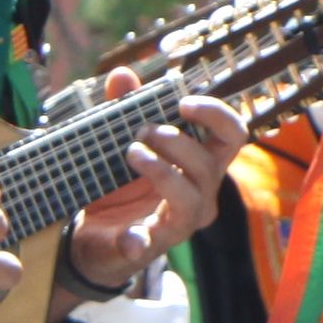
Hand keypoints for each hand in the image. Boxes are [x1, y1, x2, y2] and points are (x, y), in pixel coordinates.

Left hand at [65, 80, 245, 295]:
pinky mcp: (147, 248)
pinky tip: (130, 234)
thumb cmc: (119, 184)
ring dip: (162, 170)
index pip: (232, 136)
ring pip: (189, 198)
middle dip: (177, 141)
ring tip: (132, 154)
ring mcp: (177, 226)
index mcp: (201, 166)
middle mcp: (200, 196)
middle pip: (210, 165)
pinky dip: (139, 237)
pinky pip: (149, 244)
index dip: (216, 114)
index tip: (183, 102)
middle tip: (141, 131)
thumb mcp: (119, 142)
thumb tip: (122, 74)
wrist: (91, 235)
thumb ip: (123, 108)